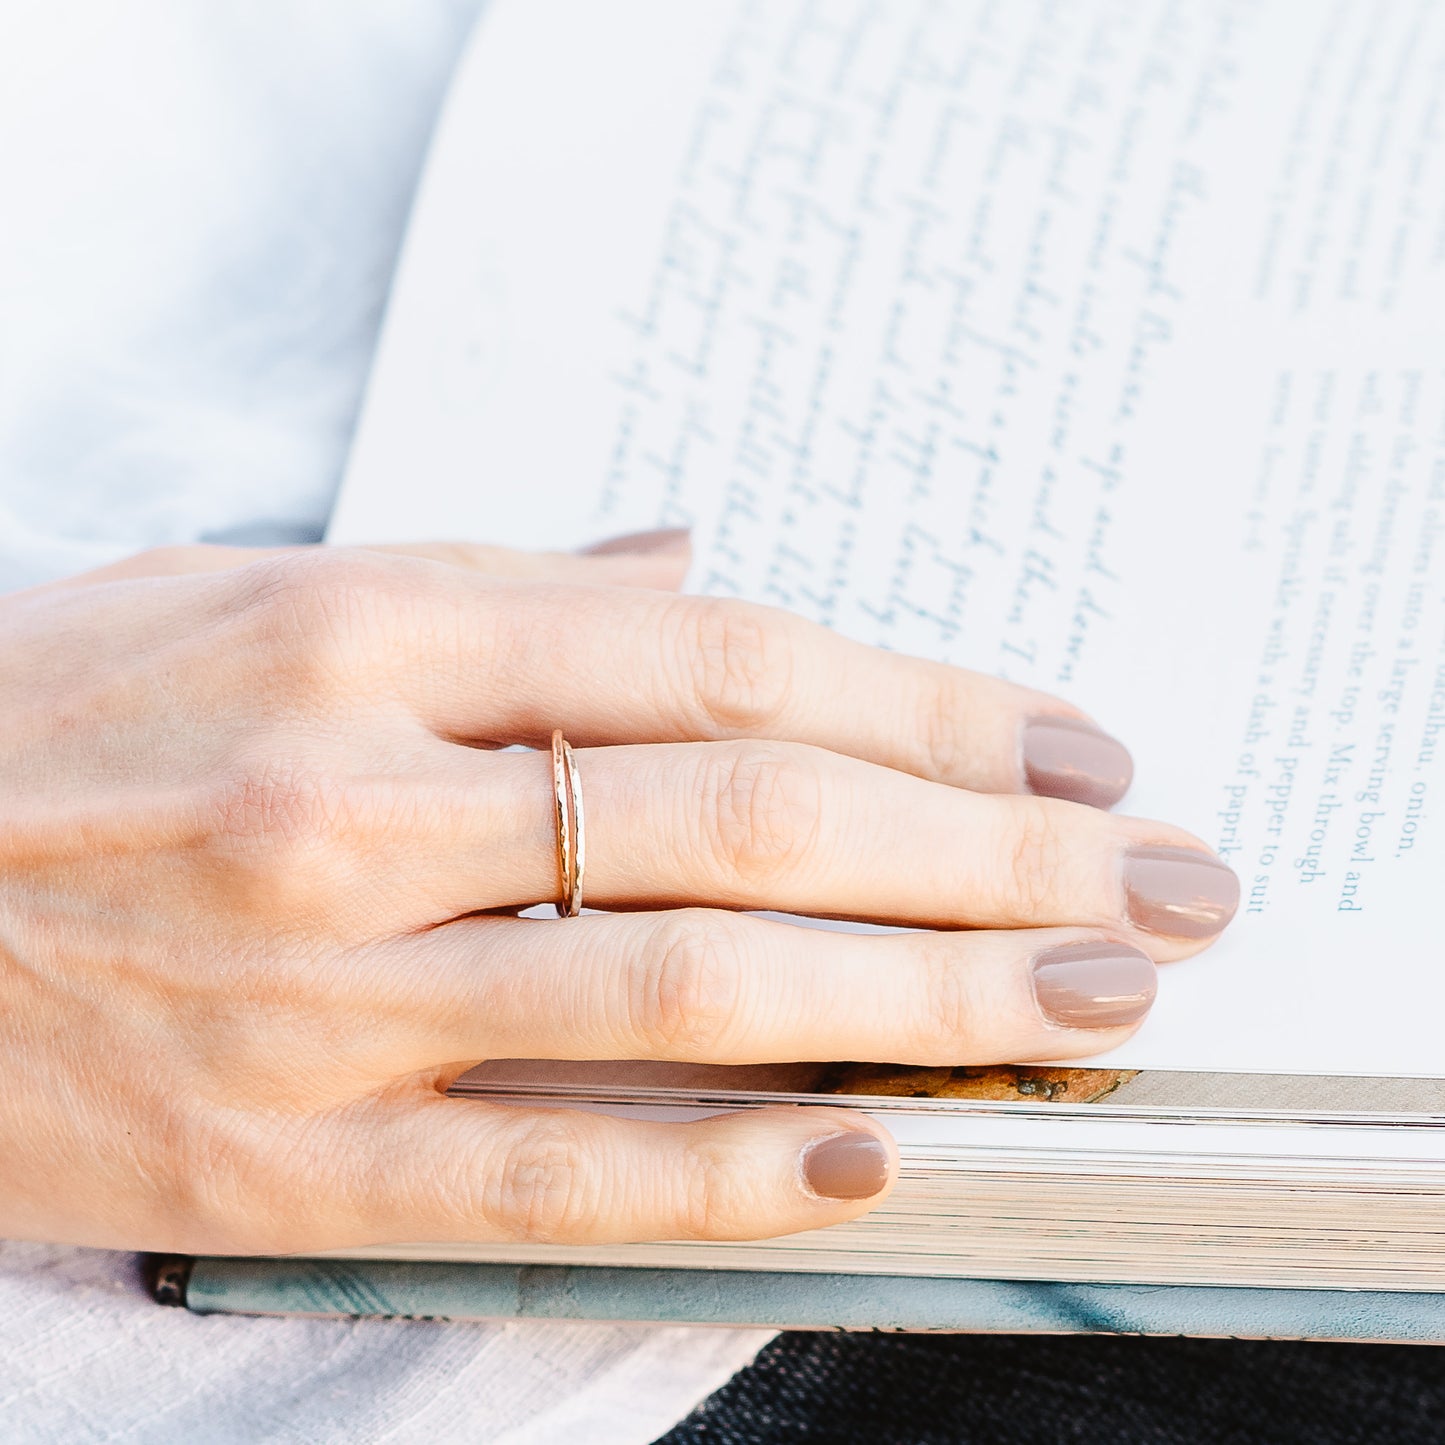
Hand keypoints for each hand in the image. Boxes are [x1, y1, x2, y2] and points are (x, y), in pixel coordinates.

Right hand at [0, 534, 1237, 1253]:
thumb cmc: (50, 716)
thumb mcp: (251, 584)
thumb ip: (489, 582)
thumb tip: (691, 565)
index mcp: (362, 630)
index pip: (722, 658)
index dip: (929, 700)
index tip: (1071, 745)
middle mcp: (360, 799)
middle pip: (755, 818)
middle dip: (994, 853)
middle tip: (1156, 882)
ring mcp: (326, 992)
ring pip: (693, 991)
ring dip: (929, 998)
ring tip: (1093, 1003)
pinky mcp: (282, 1160)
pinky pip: (551, 1169)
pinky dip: (730, 1165)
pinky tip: (882, 1142)